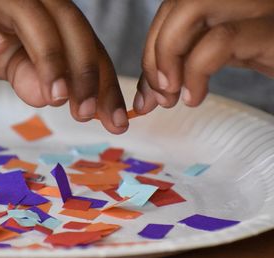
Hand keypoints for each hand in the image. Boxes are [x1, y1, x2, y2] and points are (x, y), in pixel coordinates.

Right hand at [0, 0, 128, 133]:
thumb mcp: (13, 67)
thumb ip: (35, 80)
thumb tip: (55, 100)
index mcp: (49, 15)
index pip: (86, 46)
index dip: (103, 82)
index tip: (114, 120)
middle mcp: (30, 0)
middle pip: (68, 27)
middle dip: (83, 71)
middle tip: (86, 112)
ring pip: (29, 17)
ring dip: (47, 56)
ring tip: (56, 95)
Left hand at [134, 0, 273, 113]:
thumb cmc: (267, 56)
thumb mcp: (213, 58)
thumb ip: (178, 70)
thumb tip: (144, 100)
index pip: (170, 10)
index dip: (149, 49)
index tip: (149, 90)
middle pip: (176, 5)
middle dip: (155, 54)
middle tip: (160, 94)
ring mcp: (258, 5)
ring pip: (192, 8)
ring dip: (169, 57)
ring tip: (174, 95)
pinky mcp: (272, 30)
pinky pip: (221, 39)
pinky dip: (197, 71)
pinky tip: (195, 96)